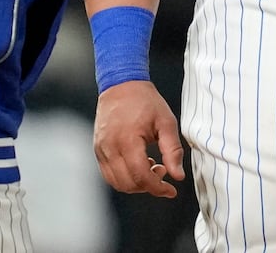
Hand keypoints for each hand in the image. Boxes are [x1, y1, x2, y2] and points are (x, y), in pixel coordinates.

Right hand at [93, 80, 183, 197]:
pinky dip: (125, 177)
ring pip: (117, 183)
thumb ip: (173, 151)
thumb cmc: (145, 101)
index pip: (141, 177)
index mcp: (128, 140)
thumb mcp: (166, 122)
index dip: (157, 188)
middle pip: (128, 184)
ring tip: (151, 166)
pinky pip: (109, 174)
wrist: (121, 84)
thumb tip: (178, 177)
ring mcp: (101, 149)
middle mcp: (110, 147)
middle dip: (148, 186)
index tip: (171, 191)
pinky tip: (138, 163)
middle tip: (162, 171)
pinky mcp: (98, 149)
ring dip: (136, 183)